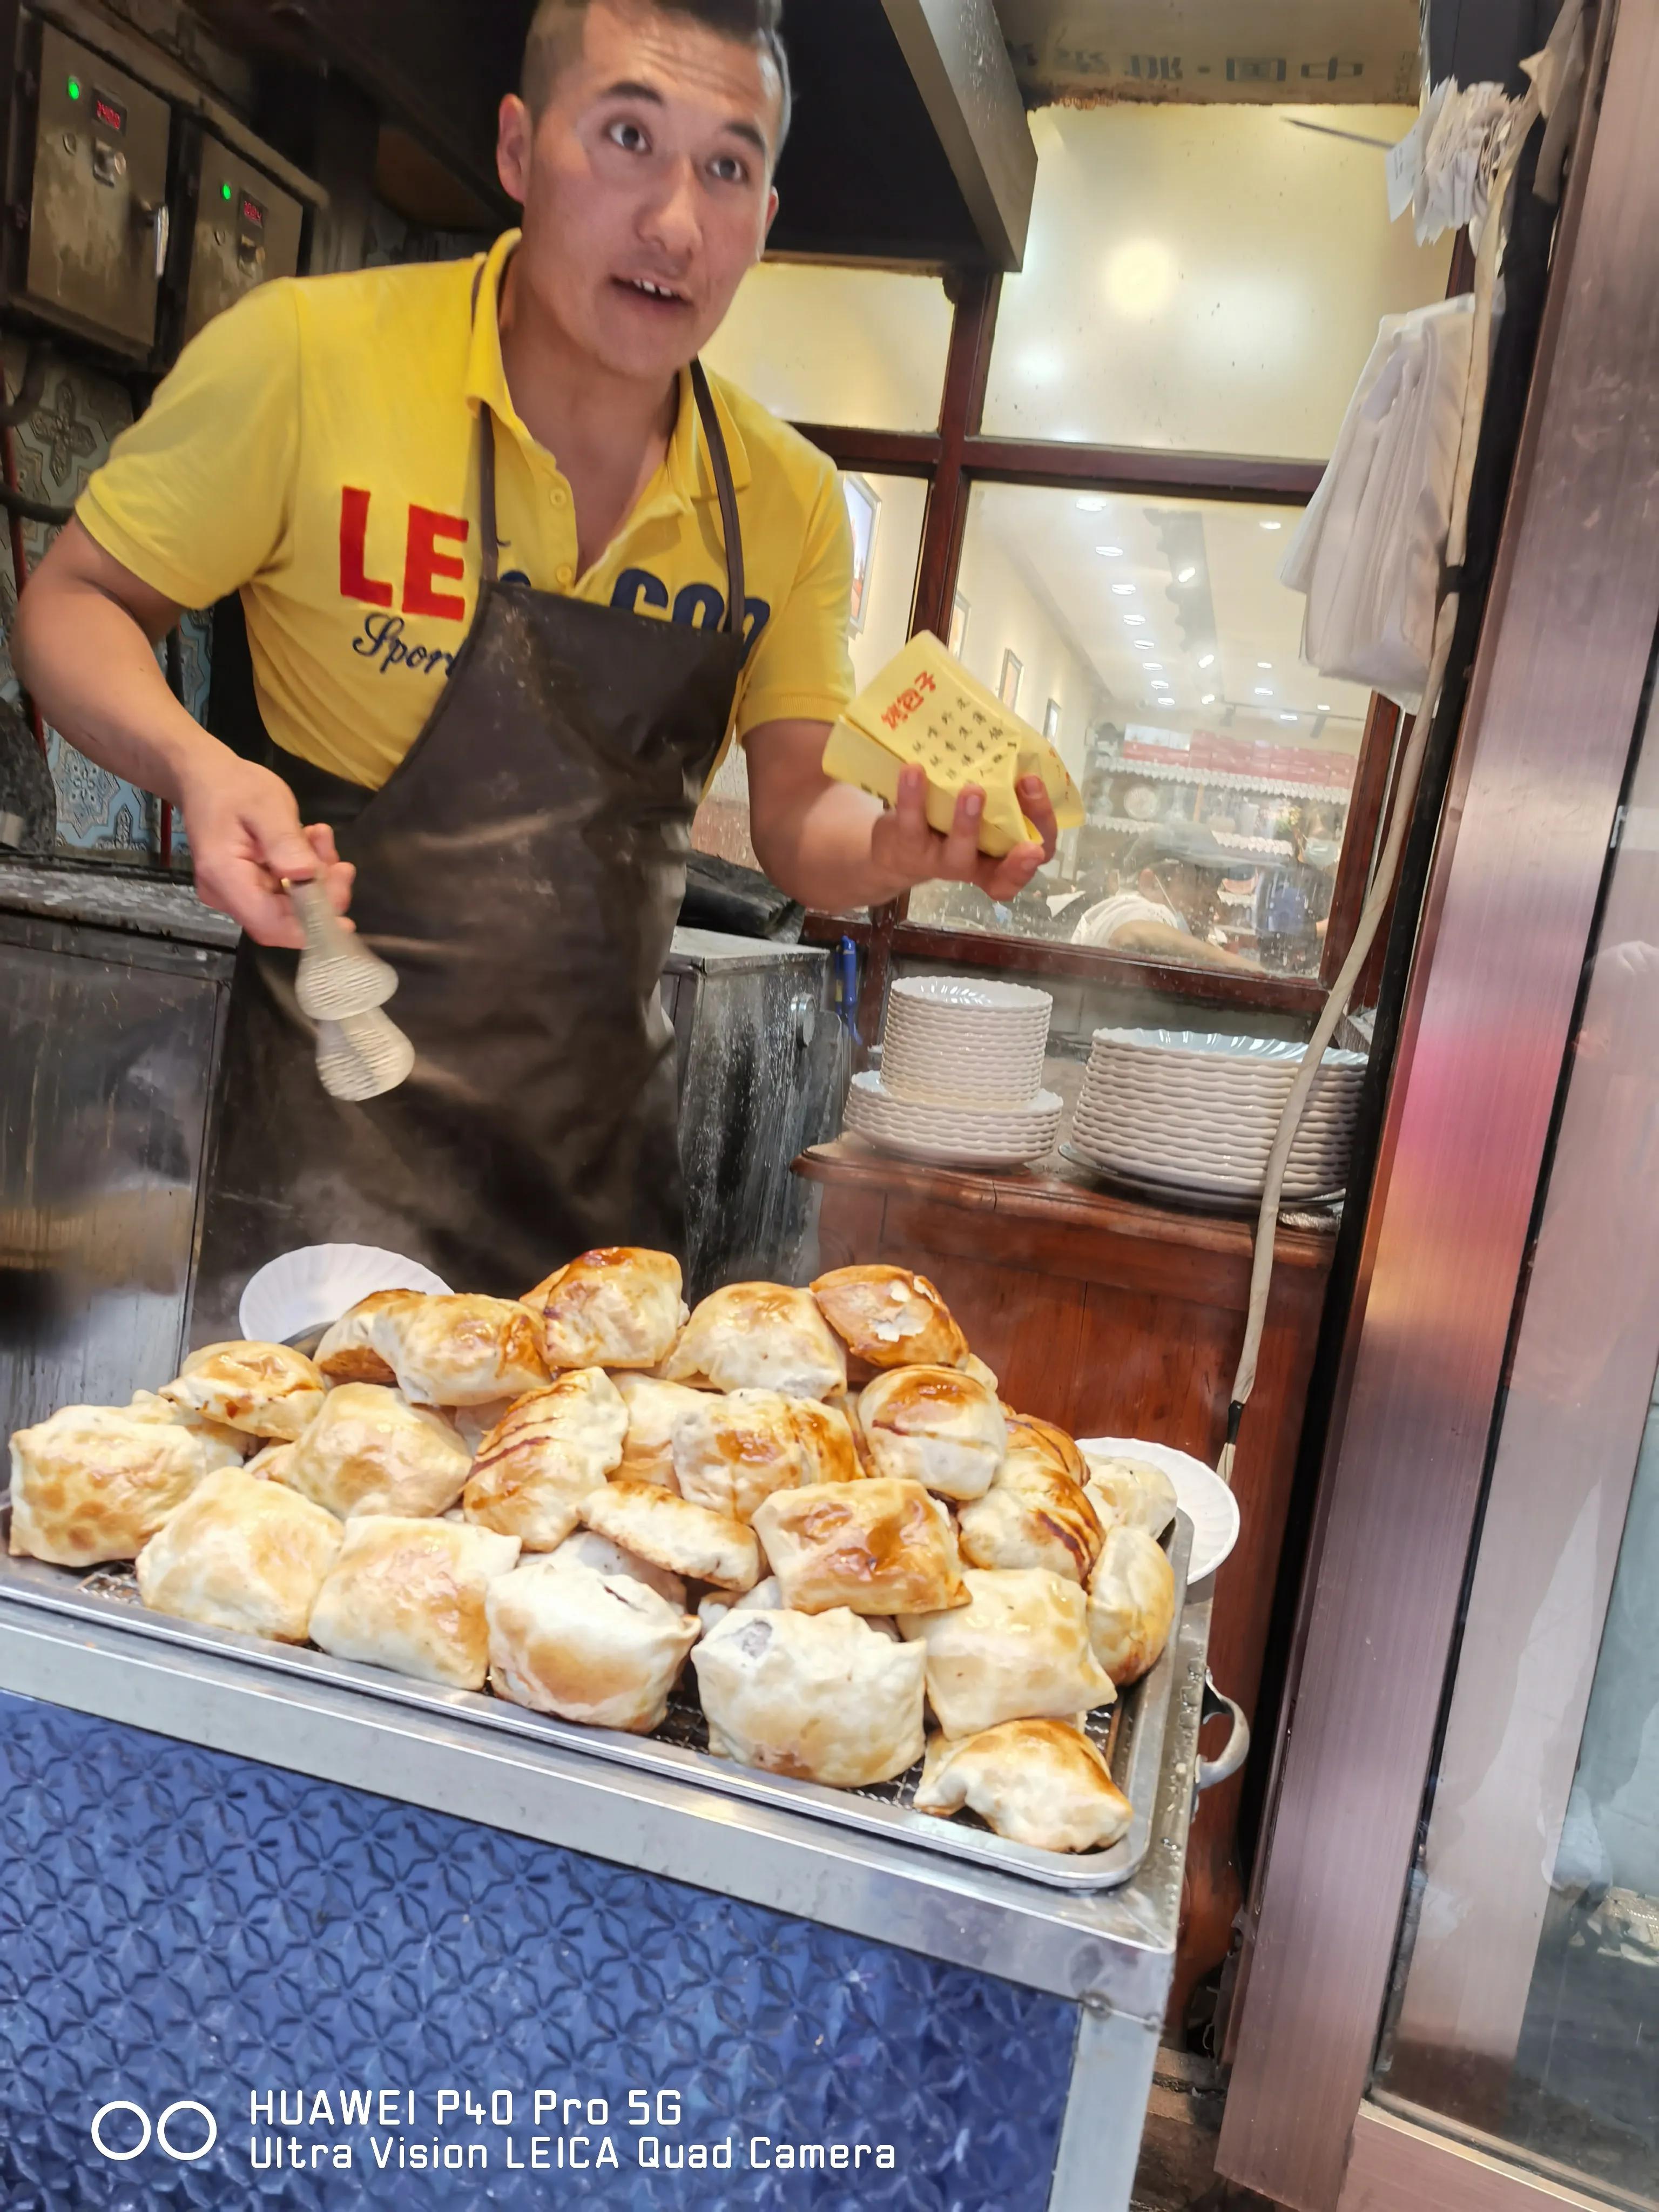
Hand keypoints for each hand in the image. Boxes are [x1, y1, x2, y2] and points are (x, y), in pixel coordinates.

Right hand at [179, 751, 354, 947]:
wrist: (205, 778)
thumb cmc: (233, 786)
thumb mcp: (266, 805)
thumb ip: (285, 841)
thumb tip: (308, 875)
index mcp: (224, 876)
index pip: (269, 923)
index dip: (309, 928)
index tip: (343, 916)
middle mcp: (226, 895)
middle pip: (282, 919)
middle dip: (321, 898)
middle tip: (342, 867)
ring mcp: (235, 894)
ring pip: (288, 906)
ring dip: (316, 880)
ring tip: (322, 840)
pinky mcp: (247, 887)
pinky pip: (283, 892)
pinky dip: (304, 873)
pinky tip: (311, 842)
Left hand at [868, 767, 1058, 904]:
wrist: (894, 847)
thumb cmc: (950, 821)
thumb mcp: (979, 808)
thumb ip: (1001, 790)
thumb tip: (1017, 746)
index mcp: (1002, 855)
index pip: (1033, 858)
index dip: (1034, 858)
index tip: (1035, 848)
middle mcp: (976, 864)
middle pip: (1003, 868)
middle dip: (1012, 841)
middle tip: (1011, 795)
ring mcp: (941, 860)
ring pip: (957, 849)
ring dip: (967, 821)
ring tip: (973, 790)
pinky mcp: (909, 847)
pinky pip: (911, 824)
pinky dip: (912, 796)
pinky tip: (914, 770)